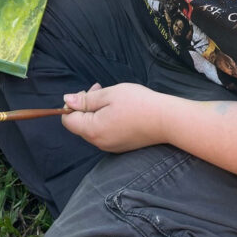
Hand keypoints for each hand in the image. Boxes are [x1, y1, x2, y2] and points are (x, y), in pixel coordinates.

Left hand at [61, 82, 180, 151]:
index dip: (72, 105)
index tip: (87, 93)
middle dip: (85, 106)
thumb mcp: (109, 94)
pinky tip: (119, 110)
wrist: (169, 120)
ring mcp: (111, 146)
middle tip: (99, 89)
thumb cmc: (139, 104)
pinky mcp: (122, 146)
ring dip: (96, 111)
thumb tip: (67, 101)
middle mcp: (99, 142)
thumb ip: (85, 100)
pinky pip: (105, 133)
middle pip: (80, 124)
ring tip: (111, 97)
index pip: (68, 120)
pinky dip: (106, 120)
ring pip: (93, 128)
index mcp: (92, 131)